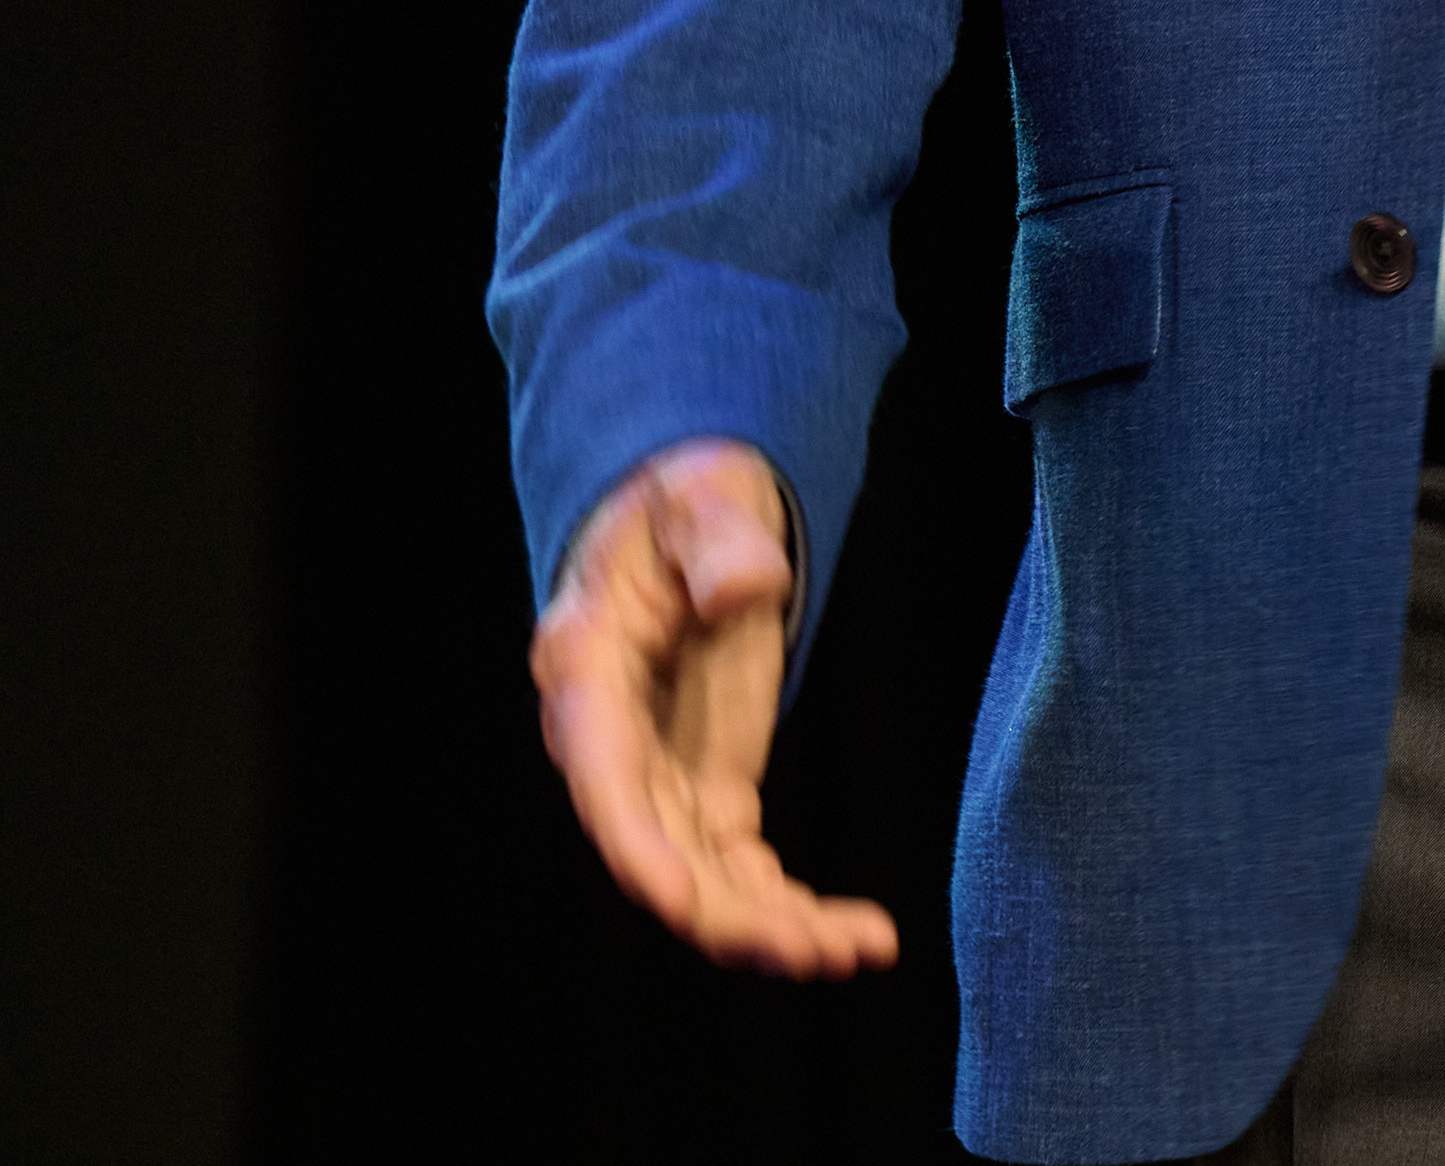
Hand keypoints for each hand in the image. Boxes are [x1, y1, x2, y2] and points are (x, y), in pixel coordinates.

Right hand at [533, 439, 900, 976]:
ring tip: (857, 951)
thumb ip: (717, 536)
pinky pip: (739, 868)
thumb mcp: (700, 493)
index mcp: (587, 667)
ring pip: (699, 881)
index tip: (677, 897)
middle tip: (813, 947)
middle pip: (654, 852)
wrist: (684, 520)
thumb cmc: (683, 501)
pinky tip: (857, 934)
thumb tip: (745, 584)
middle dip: (726, 913)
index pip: (602, 774)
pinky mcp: (706, 790)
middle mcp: (610, 744)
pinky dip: (789, 906)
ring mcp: (658, 776)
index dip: (634, 843)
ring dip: (770, 927)